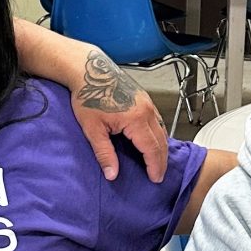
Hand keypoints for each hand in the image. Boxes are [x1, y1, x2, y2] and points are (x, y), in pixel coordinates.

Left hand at [72, 49, 168, 182]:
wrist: (89, 71)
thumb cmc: (88, 95)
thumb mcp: (92, 129)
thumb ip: (104, 153)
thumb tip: (112, 174)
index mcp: (136, 119)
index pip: (152, 149)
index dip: (154, 166)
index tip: (155, 179)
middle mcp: (147, 110)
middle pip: (161, 141)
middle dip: (161, 161)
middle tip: (158, 176)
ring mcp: (148, 103)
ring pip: (162, 130)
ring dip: (161, 148)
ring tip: (157, 163)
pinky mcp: (144, 99)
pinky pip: (158, 120)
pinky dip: (158, 135)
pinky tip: (152, 142)